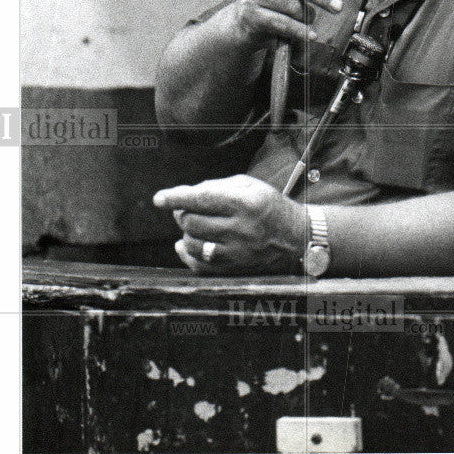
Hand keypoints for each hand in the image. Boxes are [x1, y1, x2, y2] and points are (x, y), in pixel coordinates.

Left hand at [153, 175, 308, 274]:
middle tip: (185, 208)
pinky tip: (185, 245)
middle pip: (193, 222)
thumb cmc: (267, 204)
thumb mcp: (248, 185)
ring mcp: (237, 252)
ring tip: (194, 224)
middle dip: (182, 213)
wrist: (294, 234)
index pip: (202, 199)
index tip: (158, 198)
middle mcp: (241, 229)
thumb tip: (183, 194)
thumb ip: (215, 187)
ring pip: (193, 244)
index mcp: (245, 203)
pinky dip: (187, 254)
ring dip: (186, 233)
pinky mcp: (235, 269)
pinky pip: (200, 266)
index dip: (177, 198)